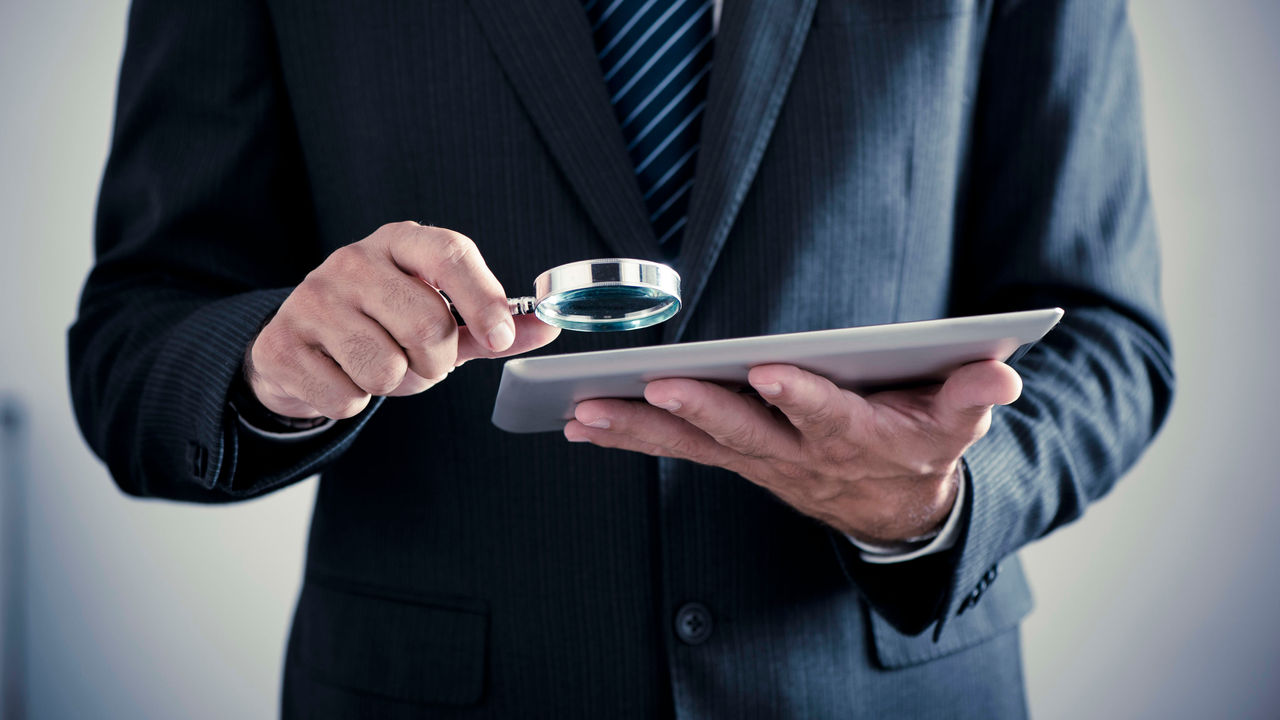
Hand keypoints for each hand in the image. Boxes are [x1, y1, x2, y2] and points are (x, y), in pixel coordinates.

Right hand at [247, 221, 559, 419]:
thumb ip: (493, 324)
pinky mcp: (281, 344)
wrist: (298, 344)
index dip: (484, 299)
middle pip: (427, 325)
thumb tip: (549, 327)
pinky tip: (342, 377)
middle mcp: (351, 261)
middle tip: (422, 363)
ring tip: (381, 368)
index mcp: (398, 242)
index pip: (450, 253)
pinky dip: (354, 402)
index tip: (502, 338)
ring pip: (385, 368)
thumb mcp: (441, 315)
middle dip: (436, 363)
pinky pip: (345, 396)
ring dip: (396, 386)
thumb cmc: (382, 325)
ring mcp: (311, 300)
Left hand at [564, 360, 1021, 543]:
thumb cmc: (922, 443)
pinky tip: (581, 424)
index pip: (829, 416)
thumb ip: (975, 394)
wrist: (896, 511)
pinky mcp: (736, 461)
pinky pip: (677, 453)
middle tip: (658, 387)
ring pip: (698, 446)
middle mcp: (802, 455)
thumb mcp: (958, 421)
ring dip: (641, 430)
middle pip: (749, 433)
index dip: (802, 398)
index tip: (769, 372)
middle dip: (703, 411)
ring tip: (585, 411)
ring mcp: (763, 462)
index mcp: (859, 436)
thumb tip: (1003, 373)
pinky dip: (631, 439)